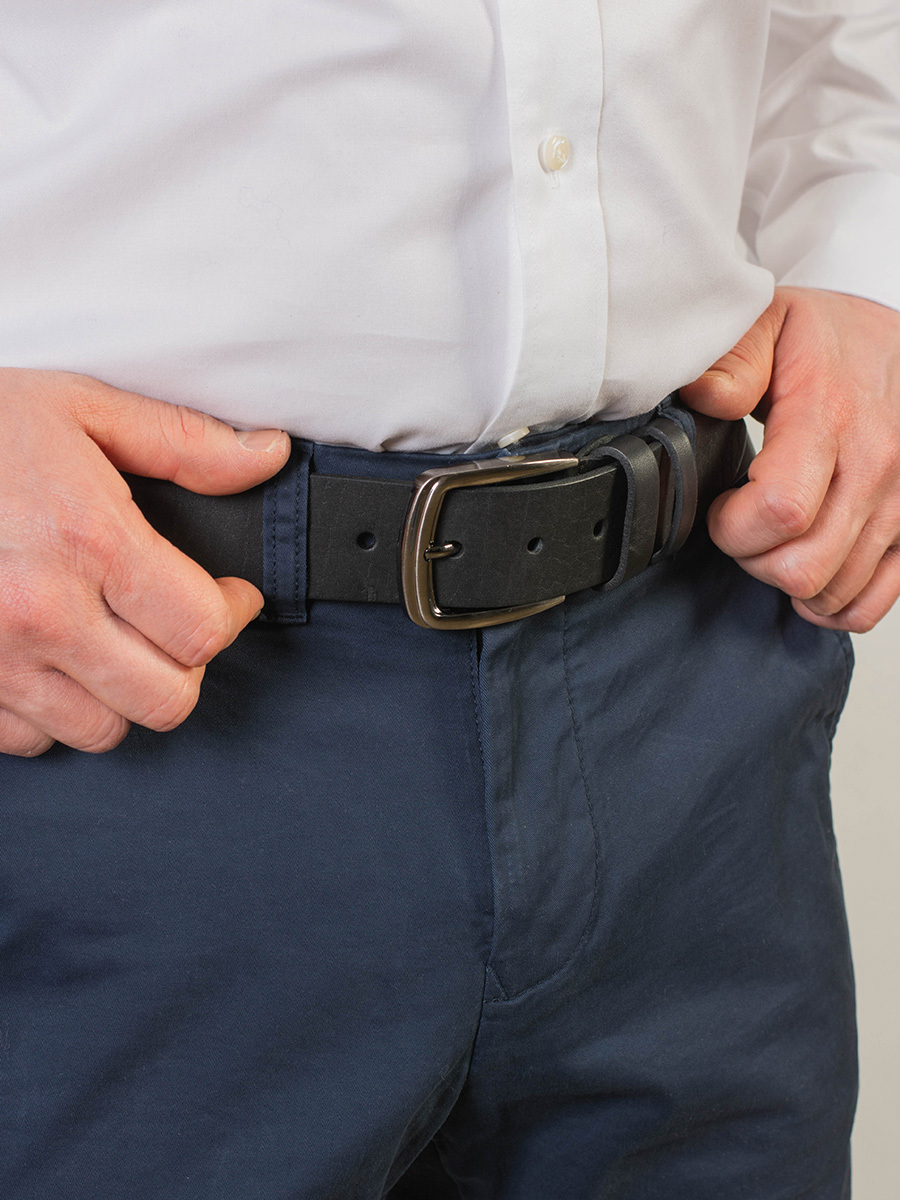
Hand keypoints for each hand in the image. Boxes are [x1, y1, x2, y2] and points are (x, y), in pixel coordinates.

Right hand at [0, 369, 289, 755]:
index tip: (230, 598)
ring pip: (103, 731)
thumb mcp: (78, 408)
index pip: (201, 630)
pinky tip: (56, 661)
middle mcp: (40, 613)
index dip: (233, 615)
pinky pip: (32, 740)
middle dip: (188, 664)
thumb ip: (183, 442)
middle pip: (166, 699)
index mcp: (86, 542)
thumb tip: (266, 456)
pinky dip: (56, 712)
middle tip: (179, 626)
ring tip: (117, 643)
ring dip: (125, 694)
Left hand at [679, 286, 899, 632]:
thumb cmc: (826, 339)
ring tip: (774, 539)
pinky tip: (810, 574)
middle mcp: (876, 464)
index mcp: (829, 415)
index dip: (733, 526)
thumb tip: (705, 395)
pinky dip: (833, 605)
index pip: (781, 510)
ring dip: (787, 580)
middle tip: (742, 526)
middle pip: (803, 566)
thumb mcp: (768, 323)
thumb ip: (731, 360)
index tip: (721, 507)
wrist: (895, 341)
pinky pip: (874, 603)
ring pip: (834, 592)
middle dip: (753, 559)